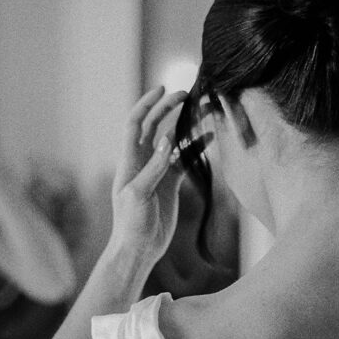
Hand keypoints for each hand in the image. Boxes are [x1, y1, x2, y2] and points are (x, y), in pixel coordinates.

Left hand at [109, 87, 187, 264]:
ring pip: (172, 140)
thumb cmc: (131, 223)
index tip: (163, 89)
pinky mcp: (170, 182)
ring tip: (202, 110)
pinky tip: (209, 137)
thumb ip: (154, 167)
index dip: (147, 104)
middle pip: (154, 126)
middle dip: (168, 108)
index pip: (136, 123)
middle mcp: (142, 160)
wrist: (138, 248)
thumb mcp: (140, 194)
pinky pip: (184, 158)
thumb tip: (168, 140)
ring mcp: (157, 170)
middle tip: (186, 94)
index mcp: (130, 160)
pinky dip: (195, 147)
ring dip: (185, 125)